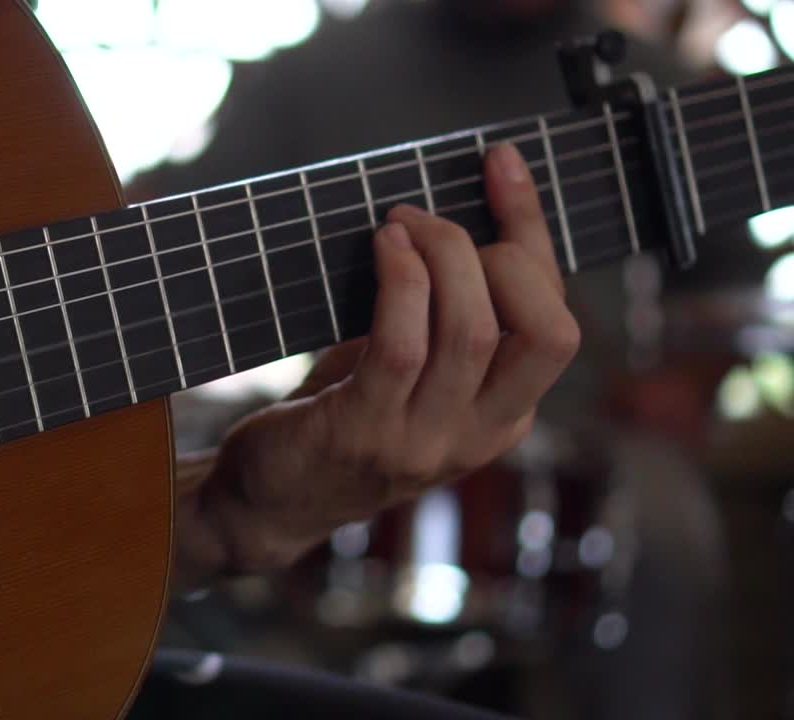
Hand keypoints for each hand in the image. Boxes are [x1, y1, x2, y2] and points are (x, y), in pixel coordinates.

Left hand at [175, 143, 579, 584]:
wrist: (268, 500)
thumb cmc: (340, 416)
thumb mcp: (411, 370)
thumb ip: (447, 317)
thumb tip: (457, 213)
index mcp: (504, 417)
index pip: (556, 321)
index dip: (534, 233)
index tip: (501, 165)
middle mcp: (479, 436)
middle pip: (545, 332)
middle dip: (501, 250)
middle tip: (429, 219)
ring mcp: (423, 442)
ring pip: (472, 332)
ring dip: (441, 256)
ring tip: (398, 223)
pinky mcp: (363, 433)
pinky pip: (402, 346)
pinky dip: (400, 282)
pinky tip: (382, 248)